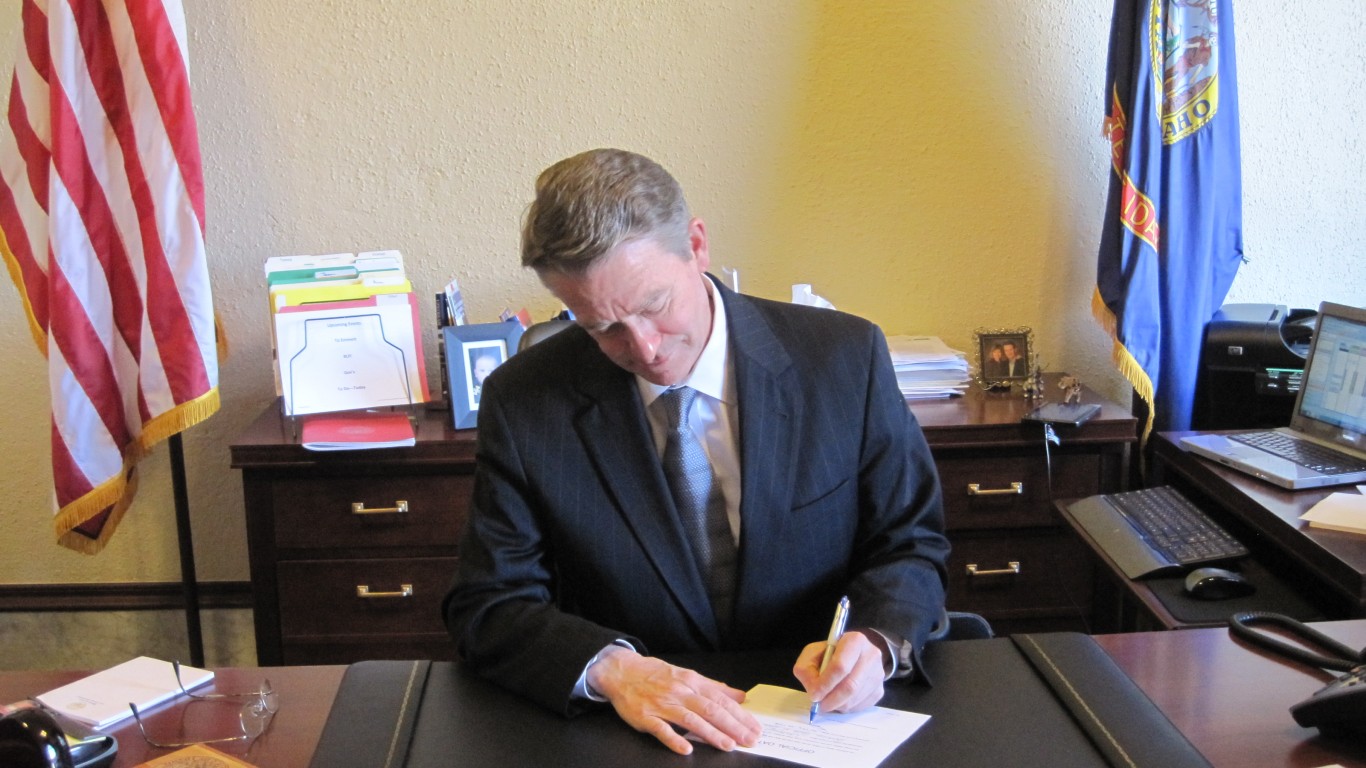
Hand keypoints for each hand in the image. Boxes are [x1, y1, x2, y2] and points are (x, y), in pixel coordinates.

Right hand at [587, 646, 761, 754]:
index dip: (740, 714)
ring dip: (710, 734)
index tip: (755, 727)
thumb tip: (740, 695)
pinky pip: (661, 729)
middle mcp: (679, 692)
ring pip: (690, 720)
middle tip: (750, 739)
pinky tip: (686, 749)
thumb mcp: (686, 675)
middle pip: (710, 710)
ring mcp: (662, 705)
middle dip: (732, 726)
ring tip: (728, 745)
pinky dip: (674, 739)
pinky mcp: (645, 717)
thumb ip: (714, 686)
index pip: (721, 699)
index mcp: (691, 681)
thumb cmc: (655, 674)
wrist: (621, 671)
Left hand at [792, 629, 885, 714]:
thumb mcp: (813, 653)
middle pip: (850, 685)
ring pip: (855, 698)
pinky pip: (862, 706)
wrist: (854, 655)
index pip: (841, 666)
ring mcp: (878, 674)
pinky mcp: (880, 689)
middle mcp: (871, 655)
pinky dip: (846, 708)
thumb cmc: (831, 653)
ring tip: (828, 702)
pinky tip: (839, 701)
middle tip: (819, 705)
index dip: (825, 683)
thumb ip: (807, 669)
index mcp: (854, 640)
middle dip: (831, 699)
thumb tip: (814, 691)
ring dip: (838, 705)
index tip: (814, 695)